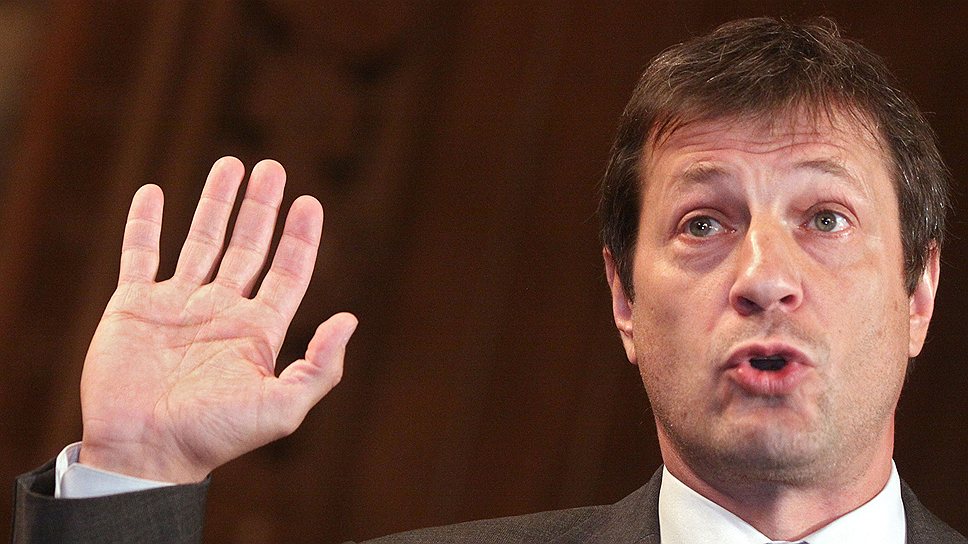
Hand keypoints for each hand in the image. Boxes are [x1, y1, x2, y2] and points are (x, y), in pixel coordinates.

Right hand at [78, 157, 356, 482]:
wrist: (145, 453)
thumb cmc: (215, 437)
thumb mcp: (281, 408)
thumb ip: (319, 367)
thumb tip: (350, 319)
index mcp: (258, 331)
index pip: (287, 272)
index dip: (300, 237)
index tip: (310, 202)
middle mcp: (221, 311)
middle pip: (247, 246)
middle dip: (261, 208)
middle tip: (272, 168)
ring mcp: (177, 305)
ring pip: (199, 241)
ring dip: (214, 203)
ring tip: (230, 164)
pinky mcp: (133, 307)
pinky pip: (139, 255)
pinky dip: (144, 224)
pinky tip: (153, 192)